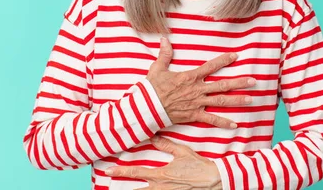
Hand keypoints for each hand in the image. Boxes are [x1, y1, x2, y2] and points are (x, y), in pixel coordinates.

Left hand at [106, 136, 221, 189]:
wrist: (214, 180)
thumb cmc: (199, 166)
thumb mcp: (182, 152)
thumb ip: (166, 145)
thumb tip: (153, 137)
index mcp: (161, 175)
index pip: (136, 173)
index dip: (121, 171)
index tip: (108, 171)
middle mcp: (161, 187)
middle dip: (124, 189)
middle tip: (111, 185)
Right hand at [147, 37, 255, 128]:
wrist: (147, 107)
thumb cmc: (152, 88)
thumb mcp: (157, 68)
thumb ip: (164, 54)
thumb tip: (164, 39)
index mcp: (191, 77)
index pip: (211, 66)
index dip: (224, 61)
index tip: (235, 57)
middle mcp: (197, 89)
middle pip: (222, 85)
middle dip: (239, 83)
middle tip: (253, 81)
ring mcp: (197, 103)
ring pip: (221, 101)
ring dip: (237, 100)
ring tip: (250, 99)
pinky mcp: (194, 115)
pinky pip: (211, 119)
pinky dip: (223, 122)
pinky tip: (234, 125)